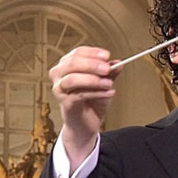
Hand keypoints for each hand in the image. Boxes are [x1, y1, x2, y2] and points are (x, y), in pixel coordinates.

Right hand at [49, 46, 121, 165]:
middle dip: (92, 64)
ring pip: (72, 78)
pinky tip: (109, 93)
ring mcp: (60, 89)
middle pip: (72, 63)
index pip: (77, 53)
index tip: (107, 56)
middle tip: (107, 68)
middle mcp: (59, 75)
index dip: (92, 53)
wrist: (86, 124)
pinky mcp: (65, 103)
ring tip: (109, 83)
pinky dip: (96, 93)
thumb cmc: (91, 102)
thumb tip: (118, 63)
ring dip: (93, 79)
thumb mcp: (104, 83)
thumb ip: (110, 73)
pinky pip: (79, 95)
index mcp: (67, 65)